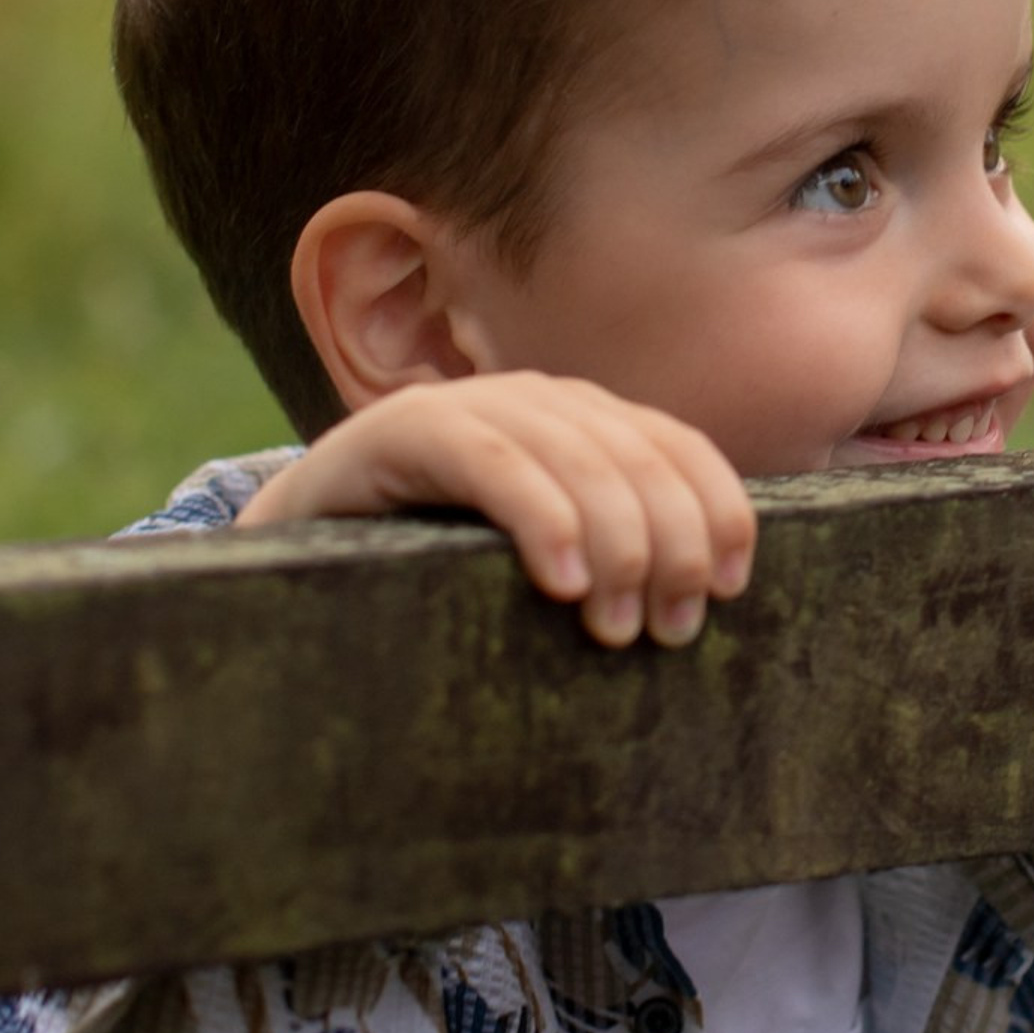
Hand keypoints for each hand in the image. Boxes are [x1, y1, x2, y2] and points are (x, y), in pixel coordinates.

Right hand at [237, 374, 754, 648]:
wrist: (300, 545)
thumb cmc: (437, 568)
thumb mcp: (541, 561)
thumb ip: (610, 559)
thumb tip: (705, 608)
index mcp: (587, 422)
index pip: (681, 447)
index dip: (720, 510)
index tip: (734, 587)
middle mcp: (542, 401)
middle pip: (640, 458)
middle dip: (671, 545)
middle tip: (671, 631)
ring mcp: (476, 406)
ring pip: (580, 460)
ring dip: (616, 545)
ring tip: (617, 628)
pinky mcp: (410, 428)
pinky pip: (496, 463)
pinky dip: (540, 517)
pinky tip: (561, 581)